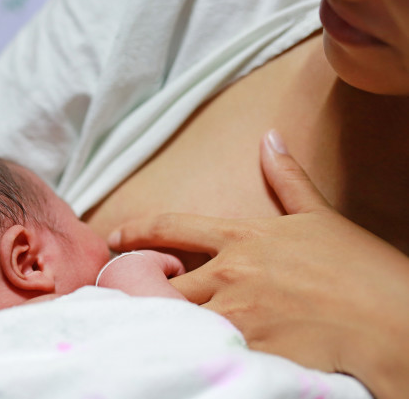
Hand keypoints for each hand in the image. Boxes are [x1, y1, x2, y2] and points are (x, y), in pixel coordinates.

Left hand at [108, 130, 408, 398]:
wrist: (396, 321)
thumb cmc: (360, 271)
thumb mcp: (320, 218)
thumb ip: (288, 179)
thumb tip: (269, 138)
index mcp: (242, 236)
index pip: (172, 226)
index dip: (135, 230)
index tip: (112, 237)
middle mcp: (231, 273)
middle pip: (159, 280)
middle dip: (140, 289)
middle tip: (129, 296)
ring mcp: (236, 314)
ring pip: (171, 318)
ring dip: (158, 321)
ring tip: (146, 328)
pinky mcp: (248, 351)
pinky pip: (200, 352)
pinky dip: (186, 352)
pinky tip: (181, 355)